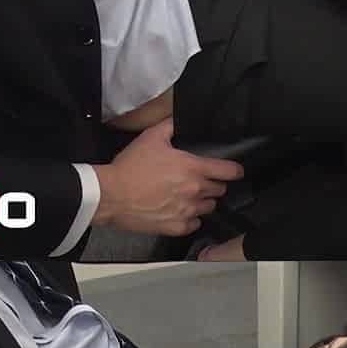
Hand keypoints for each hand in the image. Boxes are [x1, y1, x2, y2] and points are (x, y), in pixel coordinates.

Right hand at [92, 118, 243, 235]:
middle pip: (220, 190)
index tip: (235, 171)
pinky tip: (180, 212)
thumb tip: (180, 120)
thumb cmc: (130, 166)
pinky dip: (191, 219)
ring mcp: (187, 211)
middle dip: (214, 185)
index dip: (235, 170)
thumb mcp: (151, 137)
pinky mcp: (177, 227)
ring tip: (189, 197)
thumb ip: (171, 127)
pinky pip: (194, 224)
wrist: (111, 195)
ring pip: (209, 208)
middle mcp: (195, 191)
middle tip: (202, 181)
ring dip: (203, 202)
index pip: (228, 171)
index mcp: (193, 168)